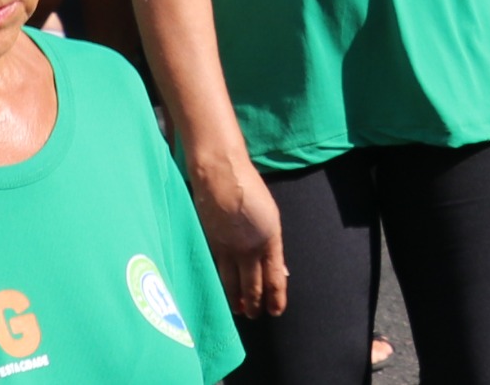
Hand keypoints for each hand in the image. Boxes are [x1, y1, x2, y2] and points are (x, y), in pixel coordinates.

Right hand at [188, 146, 288, 320]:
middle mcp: (250, 248)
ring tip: (239, 311)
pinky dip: (222, 285)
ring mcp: (228, 248)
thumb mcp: (270, 215)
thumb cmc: (247, 186)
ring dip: (237, 300)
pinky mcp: (211, 245)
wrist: (220, 173)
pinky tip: (223, 292)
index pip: (275, 277)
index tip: (276, 311)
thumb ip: (272, 244)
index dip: (276, 297)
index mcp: (270, 239)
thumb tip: (278, 268)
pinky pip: (218, 272)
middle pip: (253, 285)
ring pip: (233, 284)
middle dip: (255, 304)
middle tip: (254, 316)